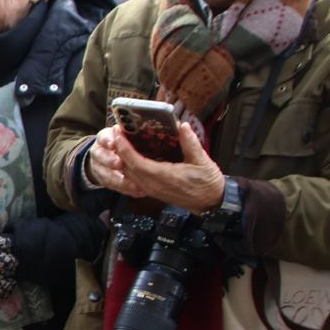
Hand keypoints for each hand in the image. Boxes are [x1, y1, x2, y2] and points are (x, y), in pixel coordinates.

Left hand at [87, 124, 224, 212]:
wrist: (212, 203)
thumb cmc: (208, 182)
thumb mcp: (202, 160)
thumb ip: (190, 143)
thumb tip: (182, 126)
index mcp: (163, 176)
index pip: (135, 162)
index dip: (124, 147)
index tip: (118, 133)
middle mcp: (153, 185)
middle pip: (127, 168)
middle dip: (119, 150)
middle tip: (117, 133)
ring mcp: (152, 190)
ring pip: (129, 175)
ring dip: (123, 159)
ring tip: (121, 143)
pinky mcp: (154, 192)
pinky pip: (135, 180)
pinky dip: (130, 168)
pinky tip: (130, 158)